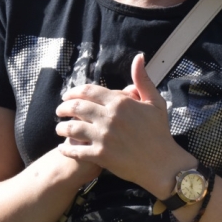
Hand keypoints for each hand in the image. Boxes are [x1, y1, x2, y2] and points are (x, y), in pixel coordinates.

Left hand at [55, 53, 192, 193]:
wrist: (162, 164)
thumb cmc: (160, 132)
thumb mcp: (155, 102)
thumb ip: (142, 80)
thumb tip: (139, 57)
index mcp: (120, 102)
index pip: (88, 91)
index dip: (74, 92)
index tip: (67, 96)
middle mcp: (109, 118)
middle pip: (76, 107)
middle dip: (63, 108)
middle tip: (59, 111)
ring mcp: (104, 137)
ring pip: (72, 128)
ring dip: (61, 127)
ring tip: (59, 128)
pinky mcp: (101, 155)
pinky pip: (76, 150)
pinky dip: (66, 148)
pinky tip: (63, 147)